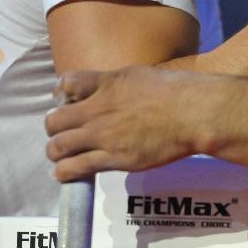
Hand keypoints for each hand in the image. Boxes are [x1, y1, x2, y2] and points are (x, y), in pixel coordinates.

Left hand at [45, 67, 211, 180]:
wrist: (193, 113)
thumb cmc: (177, 90)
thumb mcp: (141, 75)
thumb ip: (117, 83)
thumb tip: (109, 88)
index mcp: (107, 83)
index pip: (66, 83)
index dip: (61, 93)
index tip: (64, 100)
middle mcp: (98, 109)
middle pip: (54, 120)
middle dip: (54, 126)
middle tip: (61, 131)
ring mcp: (103, 136)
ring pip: (58, 147)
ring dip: (55, 151)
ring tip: (60, 155)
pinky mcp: (113, 159)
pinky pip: (75, 168)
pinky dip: (64, 172)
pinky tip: (63, 173)